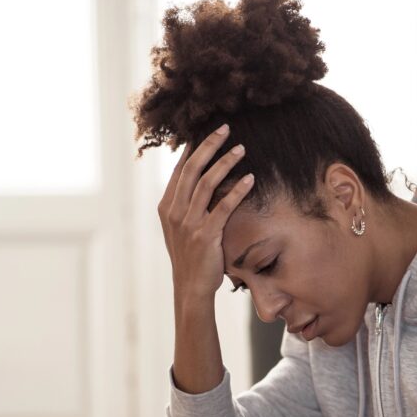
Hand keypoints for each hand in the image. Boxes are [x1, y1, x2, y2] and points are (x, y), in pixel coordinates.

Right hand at [158, 125, 254, 298]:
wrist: (191, 287)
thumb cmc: (190, 257)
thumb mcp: (179, 229)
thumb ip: (184, 206)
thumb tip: (195, 183)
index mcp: (166, 207)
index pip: (180, 170)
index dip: (193, 148)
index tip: (206, 130)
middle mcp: (174, 212)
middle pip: (191, 169)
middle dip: (209, 145)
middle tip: (225, 128)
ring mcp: (189, 223)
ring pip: (206, 183)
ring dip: (225, 162)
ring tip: (242, 148)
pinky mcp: (206, 236)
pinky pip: (223, 207)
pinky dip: (237, 191)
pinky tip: (250, 179)